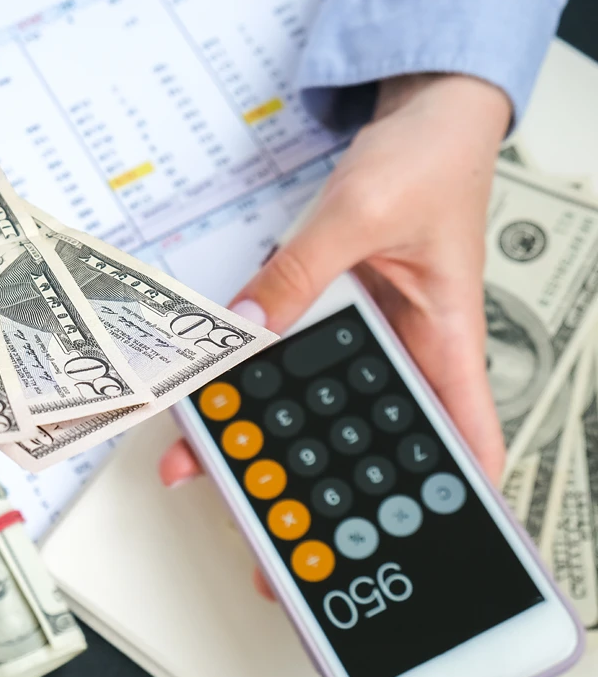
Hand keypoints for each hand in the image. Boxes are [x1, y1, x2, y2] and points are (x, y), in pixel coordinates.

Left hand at [162, 74, 511, 598]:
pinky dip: (253, 388)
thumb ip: (300, 271)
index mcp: (445, 344)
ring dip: (269, 447)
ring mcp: (366, 342)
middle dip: (321, 499)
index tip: (400, 556)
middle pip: (368, 446)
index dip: (439, 508)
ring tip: (219, 478)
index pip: (462, 443)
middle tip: (275, 549)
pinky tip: (214, 411)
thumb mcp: (361, 213)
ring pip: (317, 412)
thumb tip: (247, 324)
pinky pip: (290, 363)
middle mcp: (406, 354)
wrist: (418, 121)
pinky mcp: (333, 318)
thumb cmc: (426, 161)